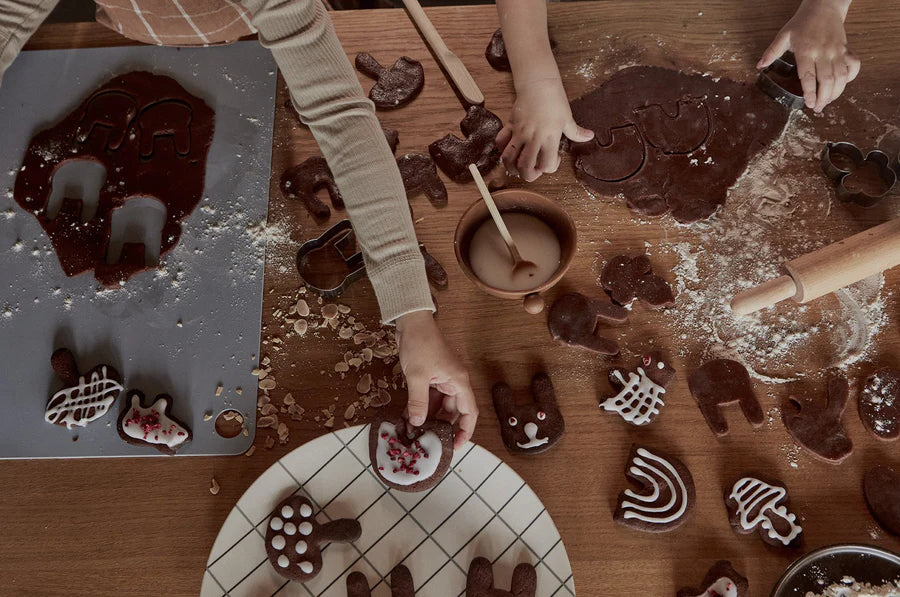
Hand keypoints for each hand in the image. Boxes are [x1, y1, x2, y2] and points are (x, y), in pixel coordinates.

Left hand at [395, 310, 477, 448]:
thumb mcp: (417, 376)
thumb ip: (418, 402)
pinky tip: (409, 417)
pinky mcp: (431, 377)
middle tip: (429, 442)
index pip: (469, 412)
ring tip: (416, 432)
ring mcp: (442, 379)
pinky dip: (421, 407)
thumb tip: (417, 423)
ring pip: (440, 405)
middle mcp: (454, 382)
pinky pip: (430, 397)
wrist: (412, 321)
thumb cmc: (420, 344)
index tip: (456, 446)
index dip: (465, 431)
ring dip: (429, 417)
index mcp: (459, 382)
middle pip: (453, 411)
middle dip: (442, 427)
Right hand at [495, 76, 593, 181]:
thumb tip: (589, 137)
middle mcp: (533, 138)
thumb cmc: (555, 100)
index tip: (552, 159)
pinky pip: (500, 141)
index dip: (549, 168)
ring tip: (518, 165)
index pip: (547, 165)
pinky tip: (510, 148)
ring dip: (511, 166)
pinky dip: (502, 148)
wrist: (538, 83)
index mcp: (549, 138)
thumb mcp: (567, 118)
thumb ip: (576, 132)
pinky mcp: (510, 125)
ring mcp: (519, 132)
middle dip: (528, 175)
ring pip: (508, 158)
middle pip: (525, 168)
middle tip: (533, 170)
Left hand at [757, 0, 859, 112]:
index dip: (810, 92)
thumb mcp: (784, 35)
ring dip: (836, 92)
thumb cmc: (802, 23)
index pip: (809, 75)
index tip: (809, 104)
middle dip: (823, 97)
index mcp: (806, 50)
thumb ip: (772, 52)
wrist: (824, 7)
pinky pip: (853, 65)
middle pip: (827, 79)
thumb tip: (759, 66)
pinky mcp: (846, 49)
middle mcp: (824, 52)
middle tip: (817, 108)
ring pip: (841, 76)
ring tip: (827, 101)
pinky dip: (851, 77)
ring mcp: (837, 51)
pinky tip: (842, 85)